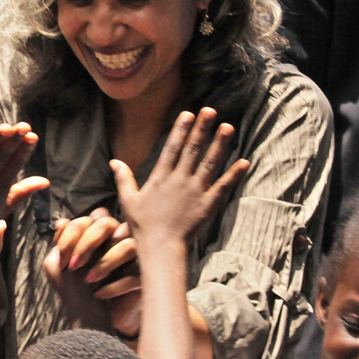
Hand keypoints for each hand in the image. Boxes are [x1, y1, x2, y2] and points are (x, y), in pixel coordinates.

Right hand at [111, 108, 249, 245]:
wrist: (161, 247)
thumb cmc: (143, 226)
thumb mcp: (128, 200)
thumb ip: (124, 179)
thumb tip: (114, 162)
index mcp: (161, 177)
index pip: (172, 147)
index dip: (181, 129)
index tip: (188, 113)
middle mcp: (180, 180)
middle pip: (193, 149)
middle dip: (202, 128)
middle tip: (210, 111)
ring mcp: (196, 191)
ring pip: (210, 162)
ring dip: (220, 144)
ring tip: (227, 127)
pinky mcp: (208, 204)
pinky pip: (223, 186)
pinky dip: (234, 174)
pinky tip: (244, 162)